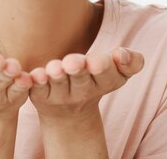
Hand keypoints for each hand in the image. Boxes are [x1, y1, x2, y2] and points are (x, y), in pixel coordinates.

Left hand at [28, 47, 143, 119]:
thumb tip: (123, 54)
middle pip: (81, 79)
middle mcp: (82, 91)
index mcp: (105, 82)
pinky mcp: (40, 95)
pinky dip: (35, 82)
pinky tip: (35, 75)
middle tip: (73, 62)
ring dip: (56, 76)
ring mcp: (60, 95)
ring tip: (54, 68)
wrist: (70, 112)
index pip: (107, 75)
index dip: (104, 67)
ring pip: (58, 84)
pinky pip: (37, 89)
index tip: (98, 60)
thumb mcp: (118, 72)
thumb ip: (131, 62)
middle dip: (78, 69)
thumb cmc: (96, 78)